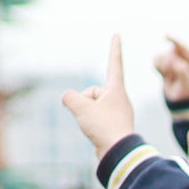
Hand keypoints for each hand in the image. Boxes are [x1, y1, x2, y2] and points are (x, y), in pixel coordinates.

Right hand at [62, 34, 140, 157]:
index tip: (117, 35)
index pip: (114, 63)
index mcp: (117, 89)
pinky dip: (90, 124)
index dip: (114, 48)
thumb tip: (68, 99)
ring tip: (95, 127)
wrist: (118, 154)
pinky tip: (96, 134)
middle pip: (92, 92)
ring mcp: (118, 113)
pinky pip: (95, 119)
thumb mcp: (80, 107)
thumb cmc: (104, 127)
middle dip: (85, 102)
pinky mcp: (114, 126)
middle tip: (93, 117)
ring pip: (92, 107)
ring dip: (86, 115)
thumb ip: (70, 97)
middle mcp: (120, 99)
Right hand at [154, 34, 188, 104]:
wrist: (181, 99)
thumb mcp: (188, 82)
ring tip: (168, 75)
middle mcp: (184, 58)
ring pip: (161, 56)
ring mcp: (174, 60)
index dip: (175, 41)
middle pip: (170, 54)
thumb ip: (183, 71)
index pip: (184, 48)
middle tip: (170, 74)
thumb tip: (174, 61)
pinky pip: (156, 59)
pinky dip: (157, 67)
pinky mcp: (164, 63)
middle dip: (167, 63)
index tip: (166, 36)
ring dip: (162, 66)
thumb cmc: (188, 90)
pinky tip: (163, 74)